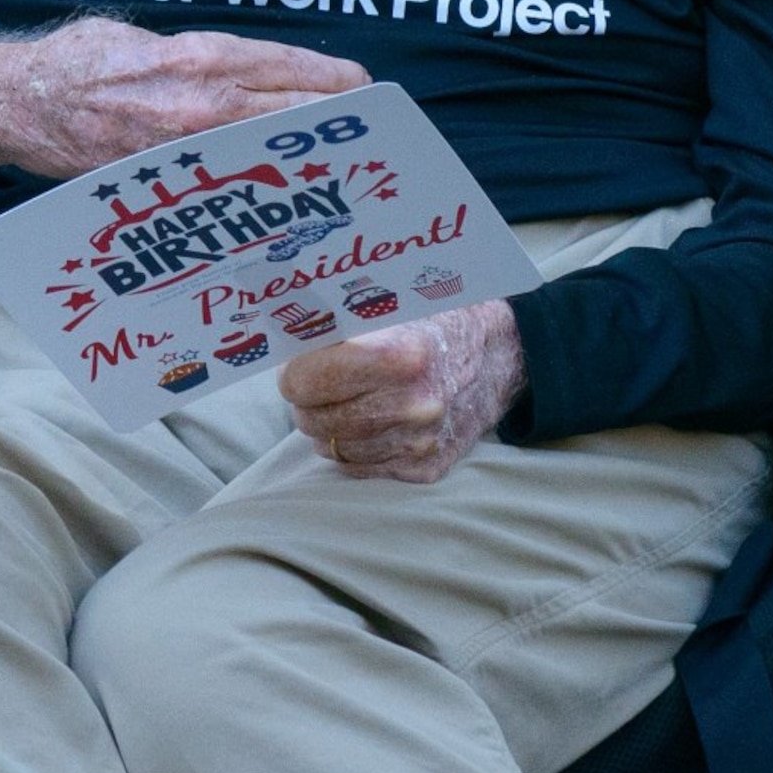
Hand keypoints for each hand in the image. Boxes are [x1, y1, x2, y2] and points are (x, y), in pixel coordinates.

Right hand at [0, 17, 369, 179]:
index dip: (347, 94)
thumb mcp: (148, 36)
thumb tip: (256, 70)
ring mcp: (187, 152)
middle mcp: (205, 106)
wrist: (20, 102)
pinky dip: (256, 195)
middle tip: (365, 146)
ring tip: (332, 177)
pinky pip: (230, 191)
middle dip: (340, 135)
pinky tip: (272, 201)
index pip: (306, 78)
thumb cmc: (82, 60)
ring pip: (276, 162)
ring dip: (308, 169)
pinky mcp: (167, 185)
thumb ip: (205, 54)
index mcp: (207, 59)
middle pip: (306, 124)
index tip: (366, 103)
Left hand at [280, 300, 524, 482]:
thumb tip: (273, 338)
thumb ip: (331, 322)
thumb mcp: (384, 304)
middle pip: (312, 419)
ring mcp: (421, 441)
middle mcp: (413, 405)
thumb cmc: (428, 321)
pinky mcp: (428, 467)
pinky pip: (361, 467)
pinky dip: (357, 446)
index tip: (301, 362)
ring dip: (330, 425)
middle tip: (320, 383)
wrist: (498, 354)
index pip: (300, 383)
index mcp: (397, 356)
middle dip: (308, 401)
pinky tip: (372, 421)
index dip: (294, 372)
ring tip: (348, 399)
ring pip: (333, 447)